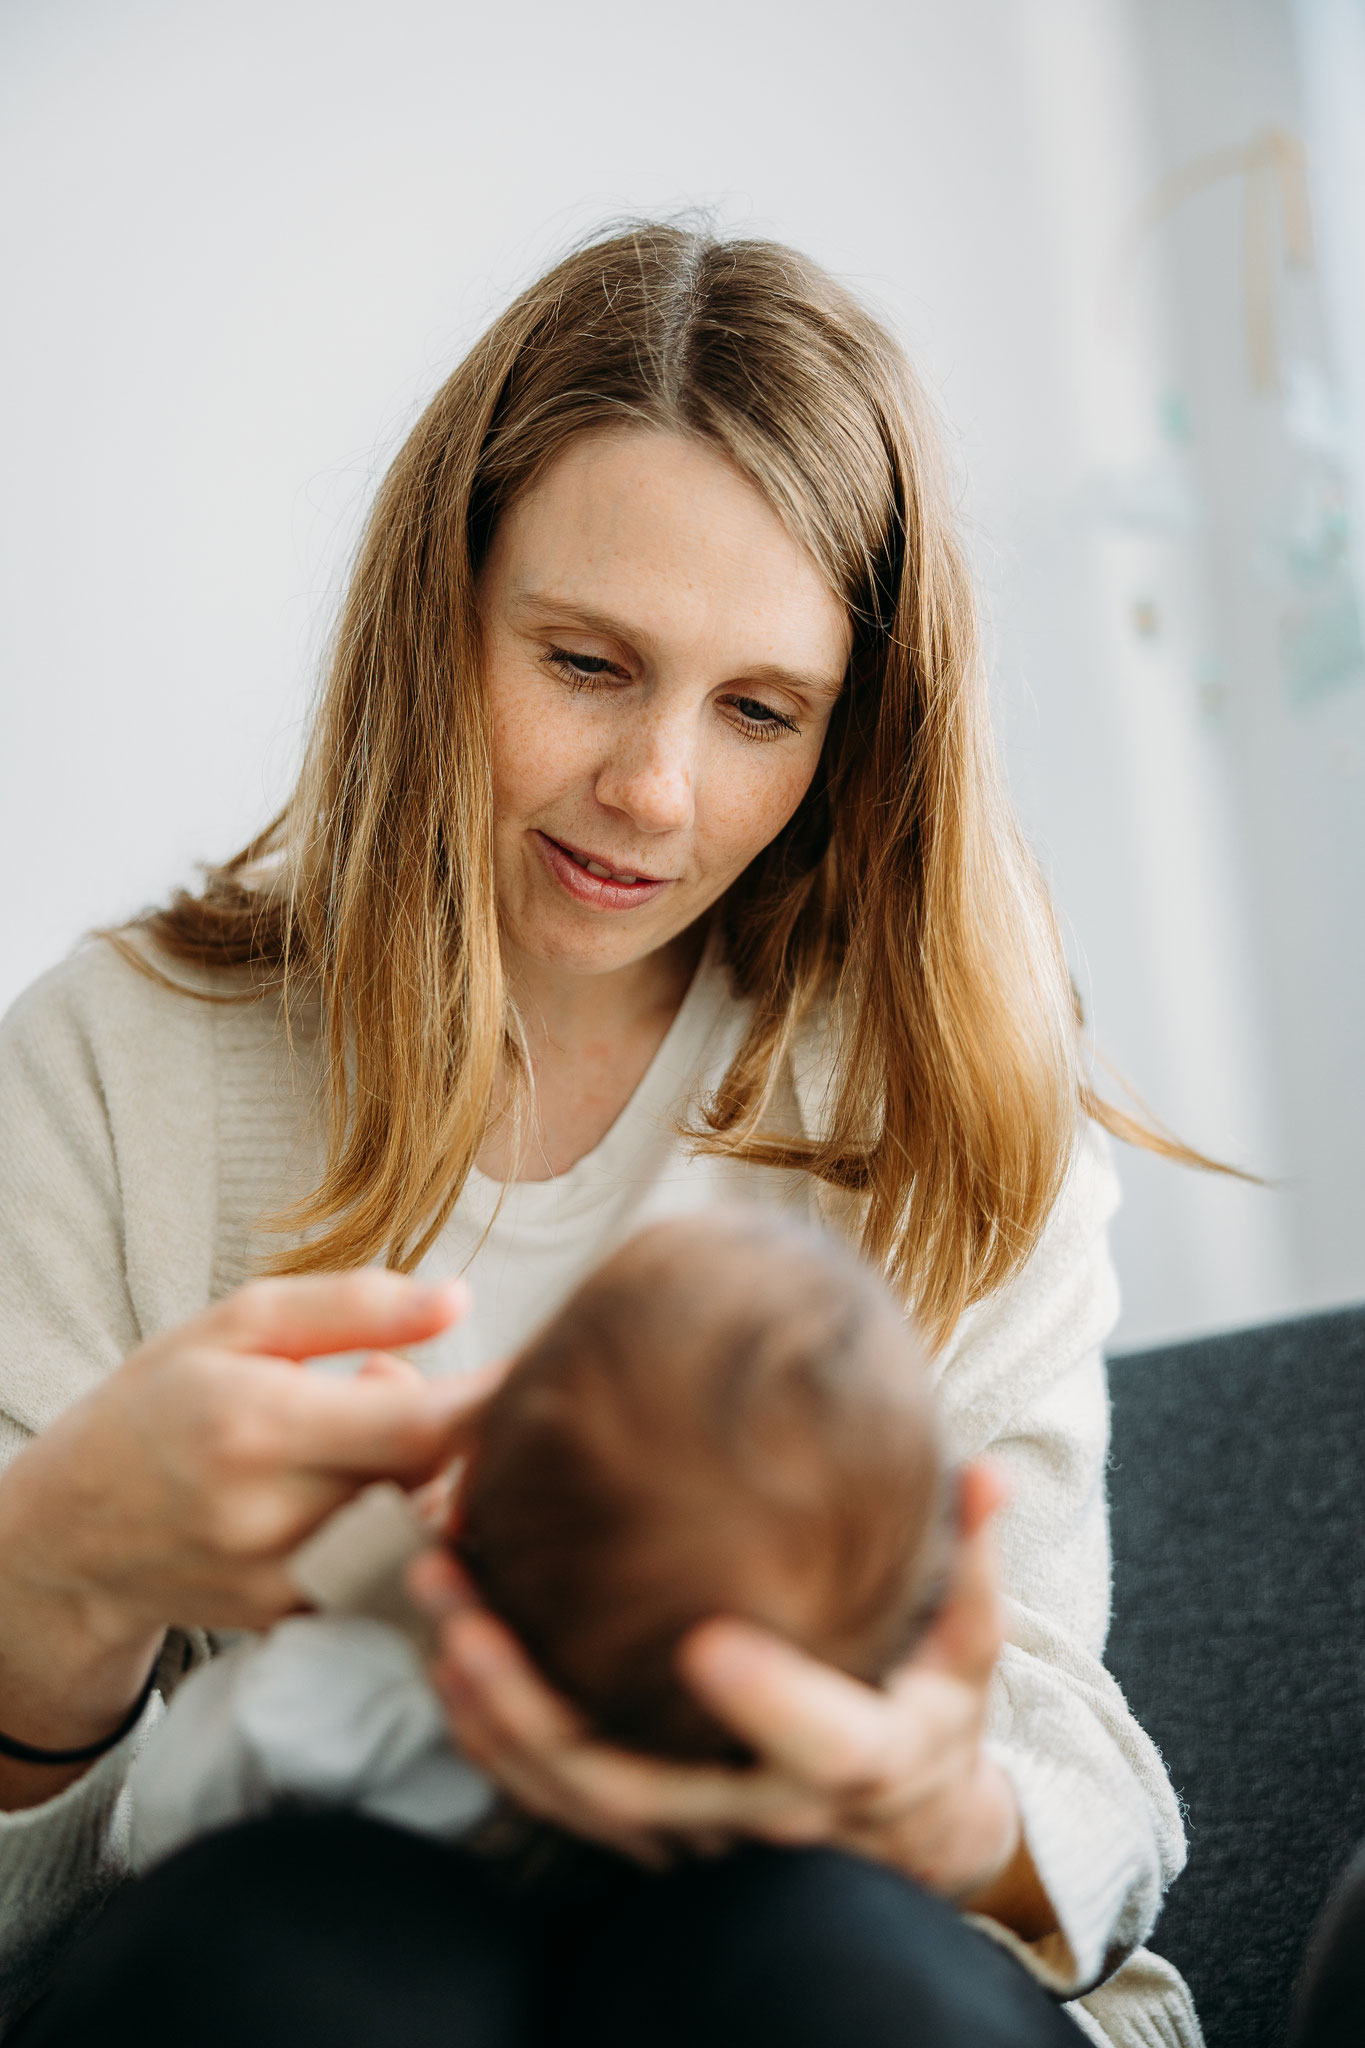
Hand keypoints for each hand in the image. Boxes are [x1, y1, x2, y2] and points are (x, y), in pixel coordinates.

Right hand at [0, 1272, 486, 1786]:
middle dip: (450, 1426)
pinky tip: (358, 1489)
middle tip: (396, 1385)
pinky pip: (391, 1570)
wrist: (75, 1528)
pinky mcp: (295, 1619)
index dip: (492, 1401)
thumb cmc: (162, 1403)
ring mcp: (284, 1581)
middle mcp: (272, 1515)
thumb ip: (353, 1305)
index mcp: (259, 1425)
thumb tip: (462, 1300)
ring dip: (426, 1479)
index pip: (420, 1426)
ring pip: (418, 1527)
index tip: (536, 1365)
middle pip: (431, 1478)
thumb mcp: (237, 1325)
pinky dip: (402, 1526)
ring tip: (364, 1437)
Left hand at [415, 1464, 1052, 1931]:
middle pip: (629, 1781)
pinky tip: (445, 1651)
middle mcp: (759, 1809)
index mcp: (854, 1758)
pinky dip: (491, 1731)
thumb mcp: (971, 1643)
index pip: (818, 1743)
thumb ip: (971, 1559)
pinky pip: (551, 1793)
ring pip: (568, 1793)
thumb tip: (987, 1473)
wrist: (902, 1822)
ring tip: (437, 1605)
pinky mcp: (648, 1819)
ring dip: (488, 1707)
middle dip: (532, 1700)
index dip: (768, 1701)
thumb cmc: (930, 1711)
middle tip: (464, 1605)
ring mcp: (692, 1823)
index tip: (705, 1642)